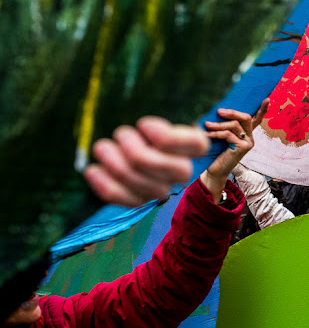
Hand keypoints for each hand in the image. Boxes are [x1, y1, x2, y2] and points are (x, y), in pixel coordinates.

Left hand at [84, 117, 210, 206]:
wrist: (145, 162)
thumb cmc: (151, 138)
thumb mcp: (160, 128)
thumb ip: (162, 132)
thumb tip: (146, 132)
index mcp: (195, 148)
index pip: (195, 144)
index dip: (168, 138)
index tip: (143, 125)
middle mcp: (183, 172)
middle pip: (162, 166)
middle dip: (135, 150)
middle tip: (120, 134)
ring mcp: (162, 190)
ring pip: (137, 181)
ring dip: (114, 162)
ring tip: (102, 147)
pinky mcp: (140, 201)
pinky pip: (121, 197)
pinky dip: (104, 184)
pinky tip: (93, 170)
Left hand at [200, 99, 269, 202]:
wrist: (215, 170)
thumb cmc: (216, 151)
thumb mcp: (221, 135)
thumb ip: (224, 124)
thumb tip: (218, 109)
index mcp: (247, 133)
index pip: (257, 119)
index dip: (262, 109)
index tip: (267, 99)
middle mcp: (250, 137)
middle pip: (246, 117)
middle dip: (232, 112)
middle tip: (219, 111)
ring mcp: (248, 143)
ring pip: (235, 125)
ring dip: (219, 124)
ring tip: (207, 124)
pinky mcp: (243, 148)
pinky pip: (229, 134)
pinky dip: (216, 133)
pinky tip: (207, 134)